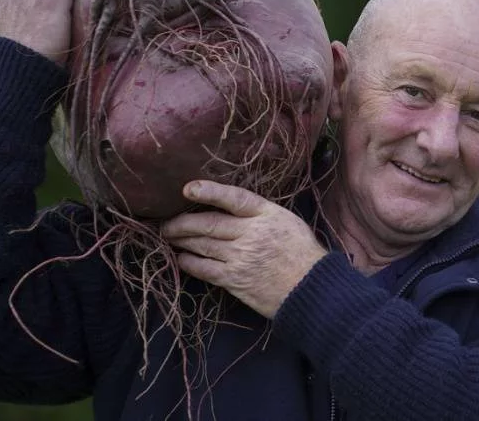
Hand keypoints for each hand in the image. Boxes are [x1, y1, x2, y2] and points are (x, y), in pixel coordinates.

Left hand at [161, 180, 327, 318]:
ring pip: (202, 245)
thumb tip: (231, 208)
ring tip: (169, 237)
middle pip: (209, 223)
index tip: (188, 189)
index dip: (209, 191)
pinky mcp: (235, 280)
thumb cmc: (302, 253)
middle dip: (183, 222)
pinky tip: (180, 259)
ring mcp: (241, 257)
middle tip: (166, 222)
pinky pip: (205, 269)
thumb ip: (260, 213)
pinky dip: (189, 263)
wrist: (311, 289)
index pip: (233, 198)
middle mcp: (250, 233)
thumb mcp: (287, 221)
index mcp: (266, 214)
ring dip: (181, 240)